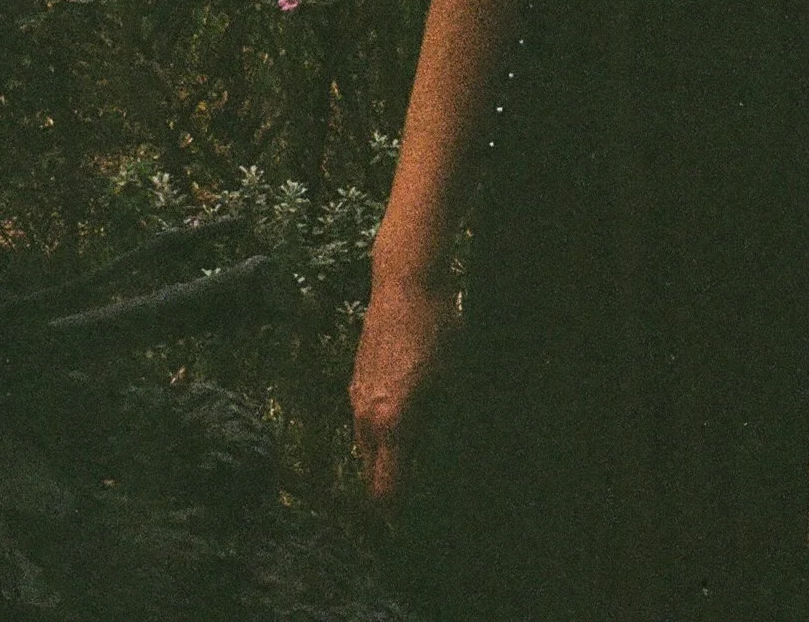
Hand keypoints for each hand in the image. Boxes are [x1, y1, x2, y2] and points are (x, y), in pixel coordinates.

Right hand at [350, 267, 458, 511]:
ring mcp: (357, 399)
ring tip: (414, 460)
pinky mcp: (356, 382)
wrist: (403, 283)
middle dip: (390, 491)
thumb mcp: (452, 378)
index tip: (412, 526)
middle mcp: (366, 418)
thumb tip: (447, 455)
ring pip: (367, 449)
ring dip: (386, 461)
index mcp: (391, 424)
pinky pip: (365, 423)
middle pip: (372, 476)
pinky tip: (405, 422)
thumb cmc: (435, 329)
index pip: (385, 490)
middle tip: (417, 499)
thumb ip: (443, 424)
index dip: (398, 514)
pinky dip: (380, 434)